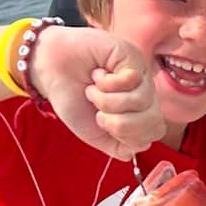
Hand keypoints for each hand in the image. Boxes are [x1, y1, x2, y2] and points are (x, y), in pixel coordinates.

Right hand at [33, 27, 163, 159]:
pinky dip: (107, 82)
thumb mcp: (94, 133)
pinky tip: (98, 73)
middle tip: (98, 110)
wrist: (50, 71)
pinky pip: (132, 80)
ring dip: (106, 100)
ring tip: (93, 88)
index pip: (153, 133)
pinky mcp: (134, 58)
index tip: (102, 123)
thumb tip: (139, 148)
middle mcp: (146, 95)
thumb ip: (118, 147)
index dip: (127, 135)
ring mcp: (142, 76)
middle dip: (118, 123)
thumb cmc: (73, 98)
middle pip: (155, 122)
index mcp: (139, 114)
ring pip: (141, 102)